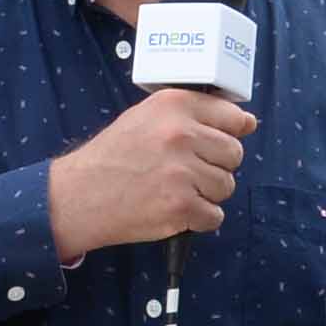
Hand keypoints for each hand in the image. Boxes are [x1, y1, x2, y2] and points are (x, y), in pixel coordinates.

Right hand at [46, 89, 254, 257]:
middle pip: (234, 154)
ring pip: (226, 186)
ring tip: (175, 190)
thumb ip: (194, 115)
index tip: (218, 143)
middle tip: (186, 172)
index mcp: (174, 106)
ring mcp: (182, 171)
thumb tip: (248, 122)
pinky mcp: (181, 205)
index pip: (233, 116)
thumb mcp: (146, 117)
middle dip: (215, 166)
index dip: (230, 133)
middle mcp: (181, 134)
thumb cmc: (113, 156)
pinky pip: (214, 215)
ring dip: (206, 194)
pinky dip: (198, 219)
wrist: (78, 196)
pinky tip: (173, 209)